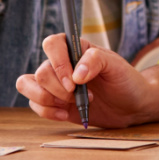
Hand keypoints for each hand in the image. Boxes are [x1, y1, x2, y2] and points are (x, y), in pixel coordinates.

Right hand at [17, 33, 155, 127]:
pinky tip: (66, 114)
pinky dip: (47, 112)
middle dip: (58, 90)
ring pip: (27, 86)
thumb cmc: (125, 80)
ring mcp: (55, 84)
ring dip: (47, 100)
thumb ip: (96, 61)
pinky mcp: (53, 103)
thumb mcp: (116, 66)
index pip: (52, 44)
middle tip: (79, 96)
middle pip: (40, 72)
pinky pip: (34, 105)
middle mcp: (61, 64)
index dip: (57, 63)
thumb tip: (76, 74)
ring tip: (70, 106)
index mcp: (75, 49)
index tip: (73, 82)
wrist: (131, 106)